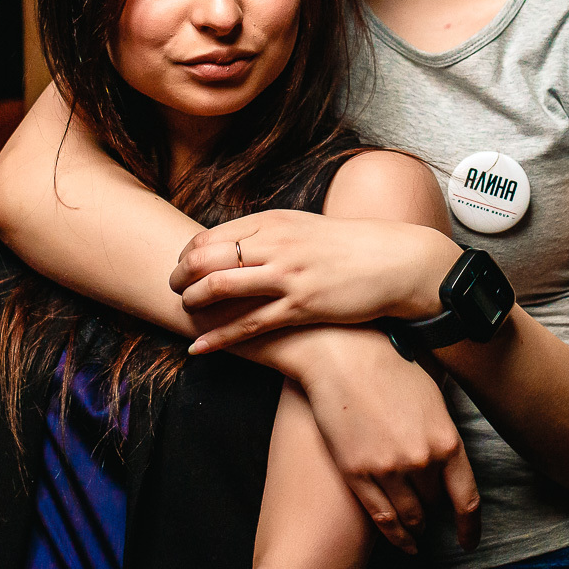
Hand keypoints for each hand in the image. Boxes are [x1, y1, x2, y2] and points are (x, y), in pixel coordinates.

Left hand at [172, 210, 462, 354]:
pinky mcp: (301, 306)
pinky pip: (248, 324)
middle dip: (181, 275)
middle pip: (206, 257)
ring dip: (193, 301)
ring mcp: (287, 275)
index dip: (188, 253)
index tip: (181, 266)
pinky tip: (199, 347)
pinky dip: (218, 337)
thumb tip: (234, 245)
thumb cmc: (350, 247)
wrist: (396, 262)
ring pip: (220, 287)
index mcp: (274, 221)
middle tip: (173, 288)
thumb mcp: (305, 227)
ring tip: (184, 310)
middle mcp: (276, 244)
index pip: (212, 235)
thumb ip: (269, 234)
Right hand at [269, 326, 480, 554]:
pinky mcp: (356, 472)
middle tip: (431, 512)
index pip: (466, 498)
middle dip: (435, 510)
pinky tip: (402, 542)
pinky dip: (395, 535)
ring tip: (417, 529)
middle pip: (435, 504)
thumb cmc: (390, 365)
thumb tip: (450, 455)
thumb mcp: (432, 396)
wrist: (343, 354)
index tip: (469, 540)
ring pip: (410, 515)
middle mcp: (421, 460)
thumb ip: (443, 431)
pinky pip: (382, 517)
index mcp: (446, 439)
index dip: (470, 526)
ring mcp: (388, 469)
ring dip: (416, 525)